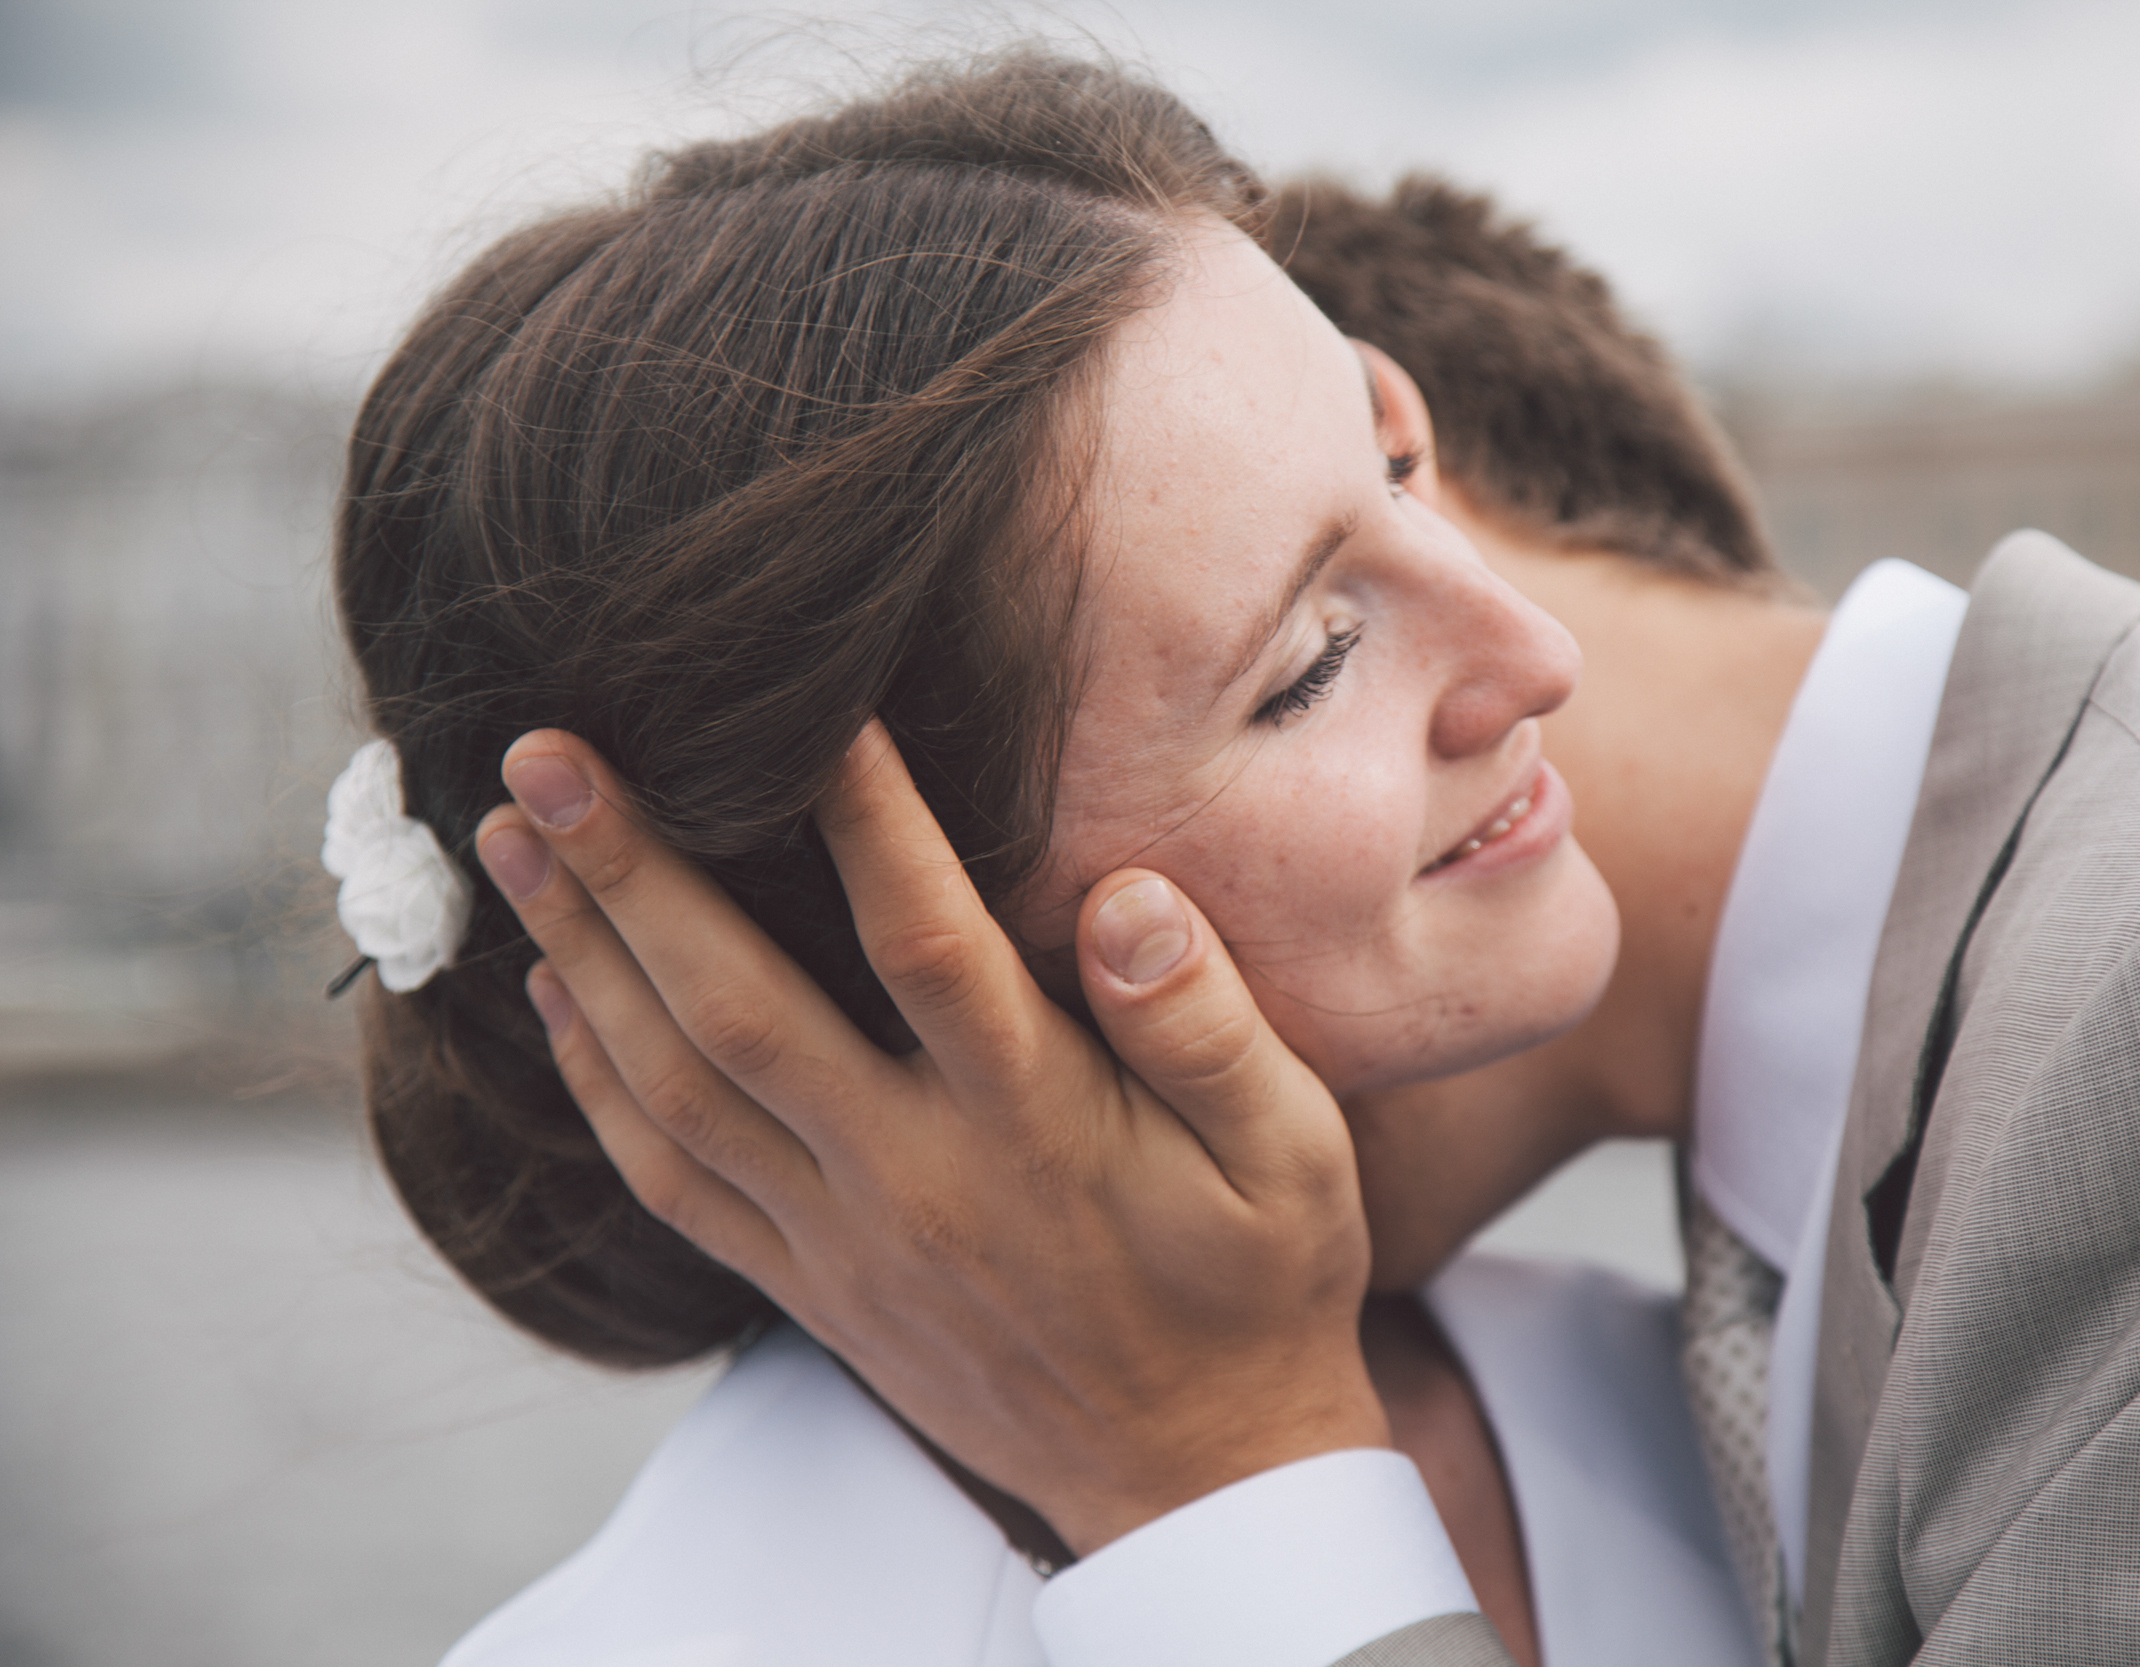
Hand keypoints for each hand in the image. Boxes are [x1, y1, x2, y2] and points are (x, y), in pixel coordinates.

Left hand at [472, 723, 1388, 1551]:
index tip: (810, 700)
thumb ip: (1209, 1027)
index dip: (866, 816)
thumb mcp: (1293, 1156)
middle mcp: (915, 1178)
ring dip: (584, 957)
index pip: (927, 945)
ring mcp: (846, 1240)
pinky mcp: (811, 1287)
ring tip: (510, 843)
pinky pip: (674, 1185)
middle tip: (543, 753)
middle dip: (633, 873)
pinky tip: (553, 999)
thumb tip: (1125, 899)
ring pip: (679, 1088)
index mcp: (1035, 1127)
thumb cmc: (1255, 1289)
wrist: (1196, 1477)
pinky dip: (598, 1086)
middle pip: (741, 1009)